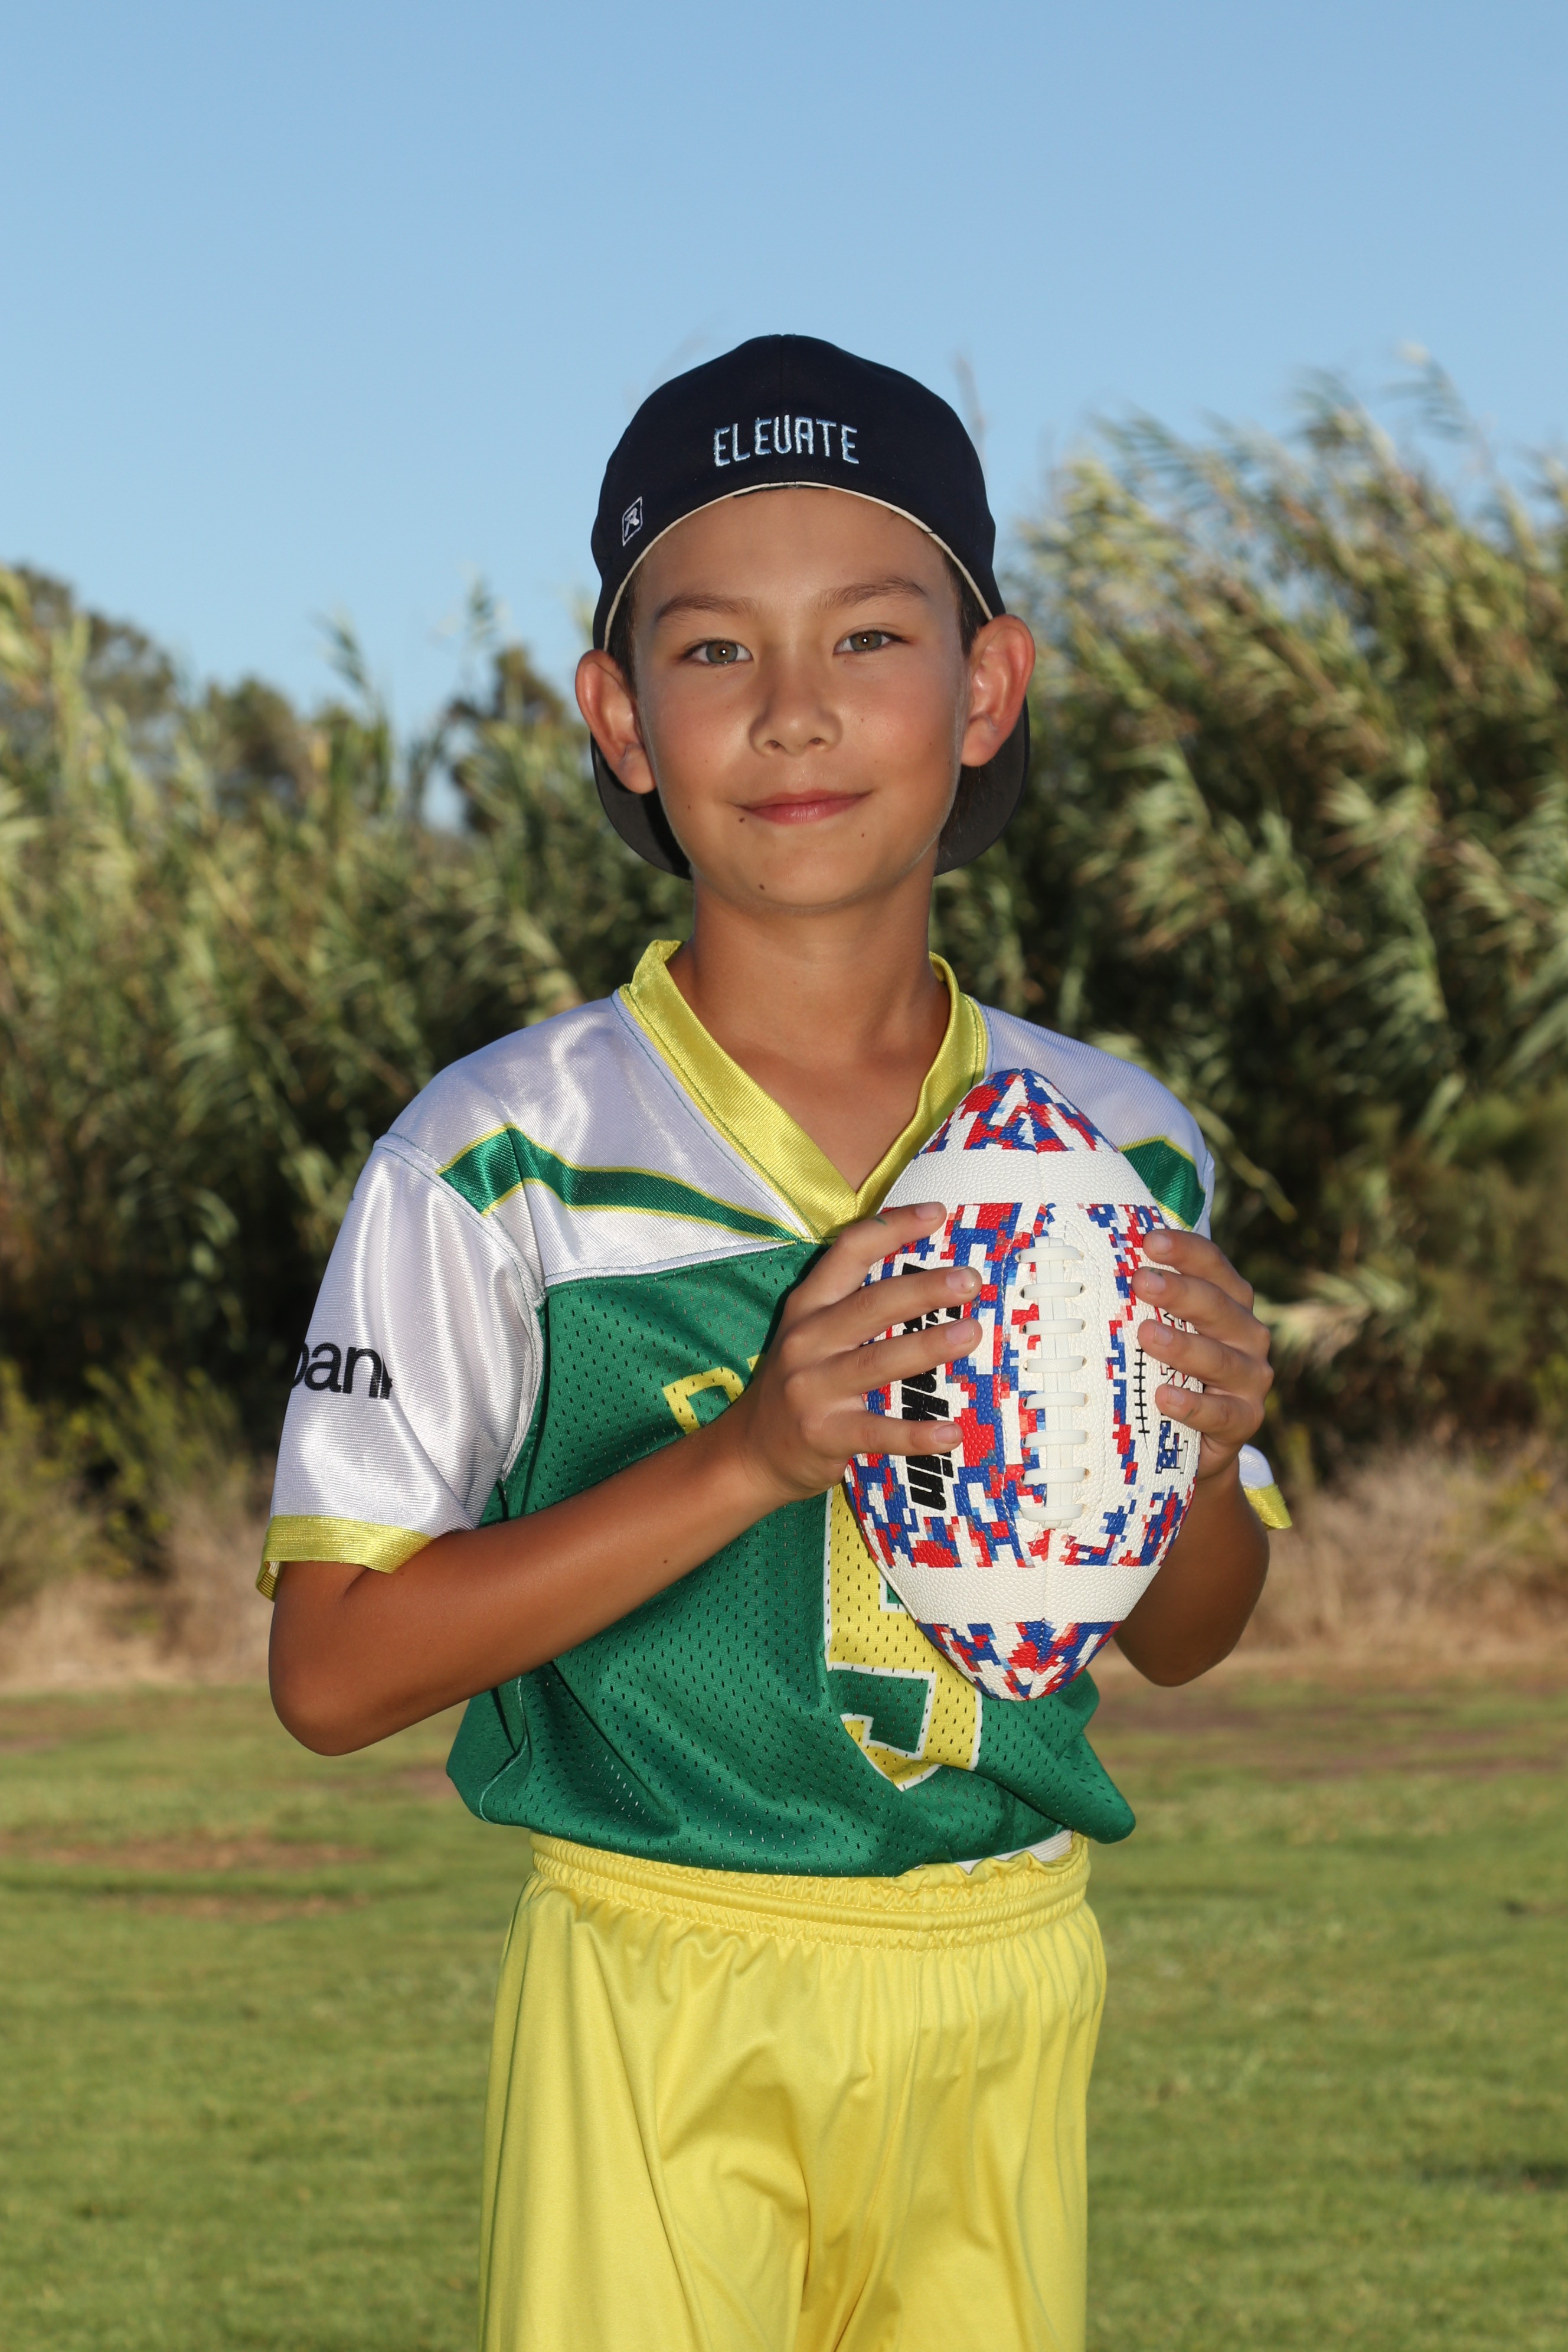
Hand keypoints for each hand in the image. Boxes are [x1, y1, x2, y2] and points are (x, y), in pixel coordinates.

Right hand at [725, 1202, 982, 1509]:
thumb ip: (855, 1304)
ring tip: (971, 1334)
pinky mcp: (825, 1434)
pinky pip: (878, 1432)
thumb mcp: (811, 1332)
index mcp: (808, 1307)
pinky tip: (952, 1432)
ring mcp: (813, 1388)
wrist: (752, 1451)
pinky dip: (916, 1434)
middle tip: (970, 1280)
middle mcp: (807, 1340)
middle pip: (871, 1305)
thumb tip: (934, 1278)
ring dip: (928, 1346)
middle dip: (924, 1289)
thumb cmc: (801, 1383)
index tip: (938, 1213)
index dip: (892, 1228)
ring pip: (878, 1362)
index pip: (849, 1253)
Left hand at [1132, 1228, 1272, 1483]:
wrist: (1188, 1445)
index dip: (1185, 1250)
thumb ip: (1139, 1302)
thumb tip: (1079, 1263)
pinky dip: (1192, 1405)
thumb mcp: (1156, 1332)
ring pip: (1219, 1358)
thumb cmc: (1165, 1370)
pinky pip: (1220, 1413)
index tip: (1149, 1240)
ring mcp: (1250, 1378)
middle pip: (1217, 1306)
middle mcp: (1246, 1334)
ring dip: (1183, 1346)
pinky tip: (1164, 1397)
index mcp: (1227, 1301)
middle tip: (1141, 1281)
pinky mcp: (1244, 1420)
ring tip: (1147, 1335)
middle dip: (1180, 1292)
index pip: (1212, 1265)